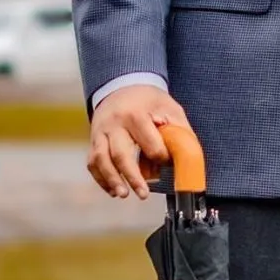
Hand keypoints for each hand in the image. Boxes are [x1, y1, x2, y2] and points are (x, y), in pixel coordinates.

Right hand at [87, 85, 190, 200]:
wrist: (122, 85)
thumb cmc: (150, 101)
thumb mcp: (170, 108)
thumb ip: (179, 132)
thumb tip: (186, 158)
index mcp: (136, 114)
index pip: (149, 144)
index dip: (161, 157)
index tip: (166, 161)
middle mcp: (115, 123)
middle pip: (121, 154)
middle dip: (133, 177)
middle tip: (144, 194)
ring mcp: (100, 131)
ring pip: (101, 159)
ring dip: (112, 180)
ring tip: (123, 194)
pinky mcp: (93, 139)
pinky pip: (92, 162)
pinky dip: (101, 178)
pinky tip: (113, 190)